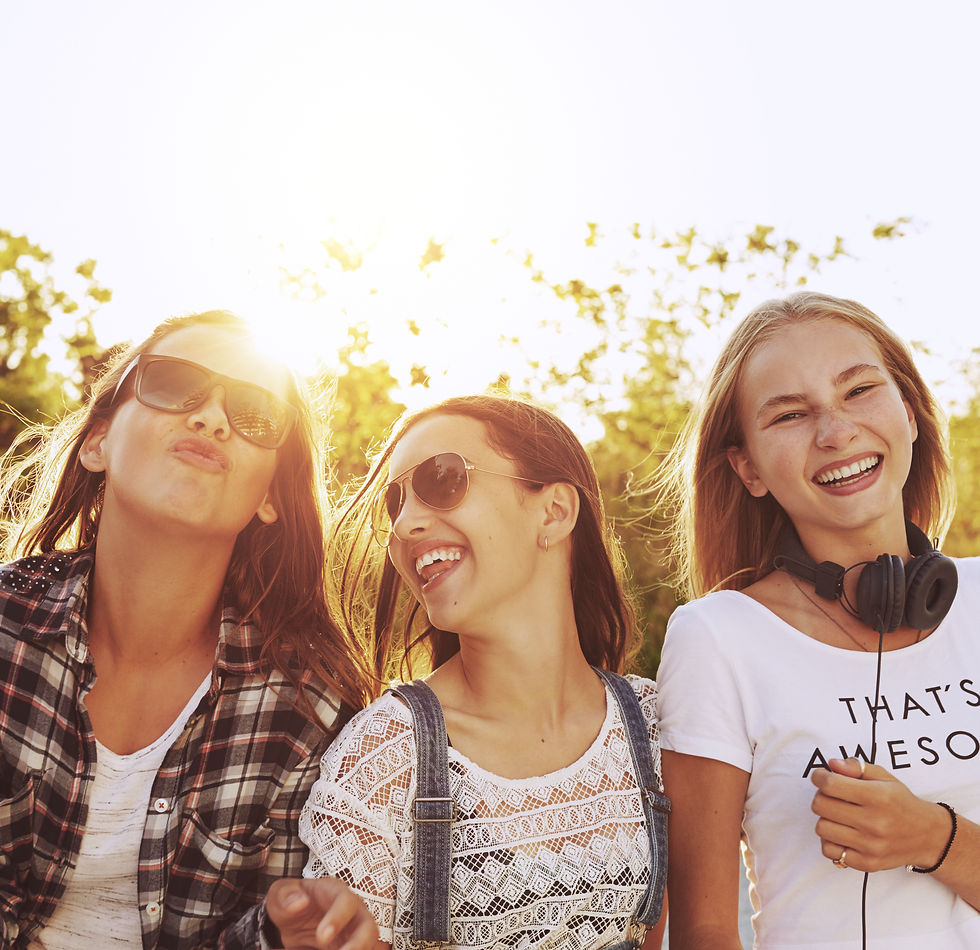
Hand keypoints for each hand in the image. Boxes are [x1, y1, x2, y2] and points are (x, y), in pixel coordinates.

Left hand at [266, 877, 379, 948]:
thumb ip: (285, 896)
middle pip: (369, 927)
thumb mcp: (280, 894)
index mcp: (335, 892)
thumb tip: (299, 902)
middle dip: (359, 944)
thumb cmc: (290, 901)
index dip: (338, 918)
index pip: (346, 900)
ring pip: (368, 945)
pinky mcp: (351, 947)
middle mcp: (352, 912)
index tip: (321, 937)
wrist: (295, 920)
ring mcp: (355, 933)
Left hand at [810, 757, 951, 872]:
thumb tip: (832, 764)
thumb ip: (856, 767)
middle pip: (820, 806)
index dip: (819, 777)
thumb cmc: (901, 802)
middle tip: (831, 795)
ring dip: (825, 818)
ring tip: (838, 815)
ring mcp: (870, 846)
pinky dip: (830, 841)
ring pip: (822, 828)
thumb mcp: (884, 777)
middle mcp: (874, 823)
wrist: (928, 837)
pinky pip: (830, 851)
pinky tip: (842, 832)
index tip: (821, 776)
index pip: (830, 785)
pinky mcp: (867, 863)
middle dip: (821, 796)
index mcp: (877, 797)